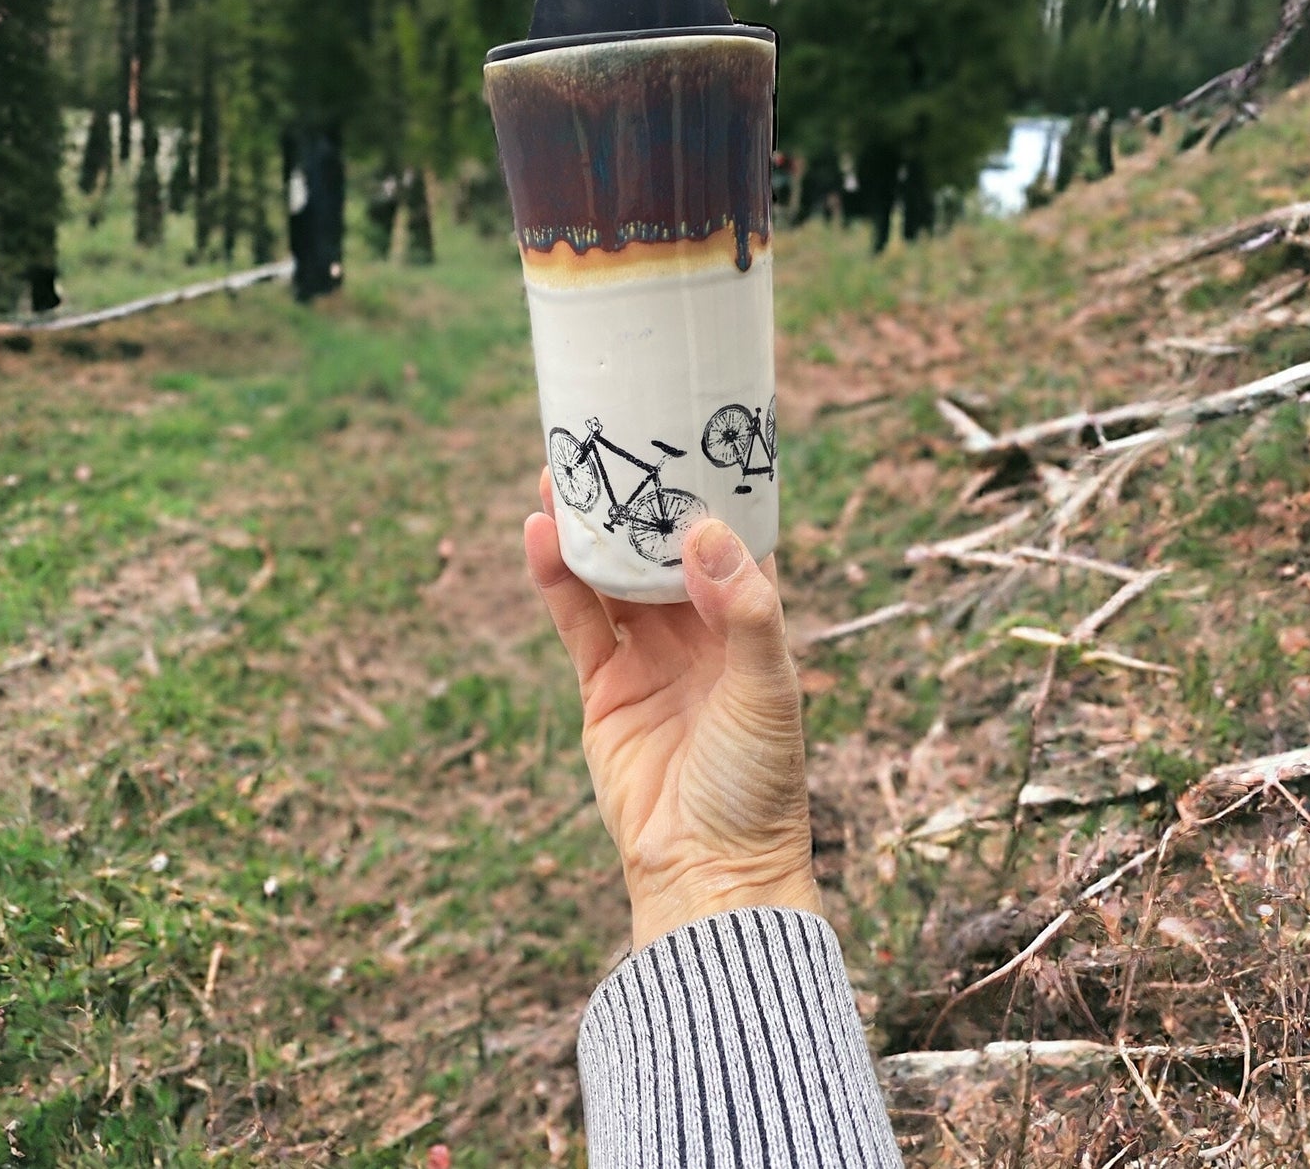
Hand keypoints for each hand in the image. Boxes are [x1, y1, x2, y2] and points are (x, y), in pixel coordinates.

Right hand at [525, 472, 820, 948]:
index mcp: (750, 626)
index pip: (729, 543)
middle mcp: (700, 634)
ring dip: (591, 528)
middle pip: (661, 550)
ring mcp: (649, 657)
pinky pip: (579, 619)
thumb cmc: (757, 784)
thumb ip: (745, 612)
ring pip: (614, 575)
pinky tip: (542, 532)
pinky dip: (559, 577)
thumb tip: (707, 534)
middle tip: (612, 440)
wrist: (708, 872)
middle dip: (638, 500)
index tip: (686, 438)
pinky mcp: (604, 687)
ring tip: (564, 471)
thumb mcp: (767, 691)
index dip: (707, 494)